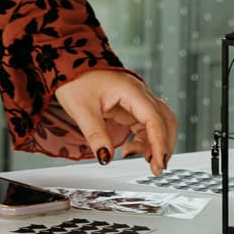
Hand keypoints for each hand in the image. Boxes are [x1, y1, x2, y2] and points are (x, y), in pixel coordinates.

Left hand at [54, 69, 177, 174]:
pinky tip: (132, 150)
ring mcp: (136, 100)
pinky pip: (146, 125)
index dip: (159, 142)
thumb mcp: (81, 109)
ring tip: (145, 162)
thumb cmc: (75, 79)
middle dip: (164, 145)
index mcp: (130, 90)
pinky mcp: (130, 107)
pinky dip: (144, 140)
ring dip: (155, 144)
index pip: (154, 118)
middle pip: (165, 120)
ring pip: (158, 124)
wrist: (69, 65)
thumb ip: (95, 135)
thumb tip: (106, 157)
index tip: (158, 162)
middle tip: (156, 167)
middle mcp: (138, 93)